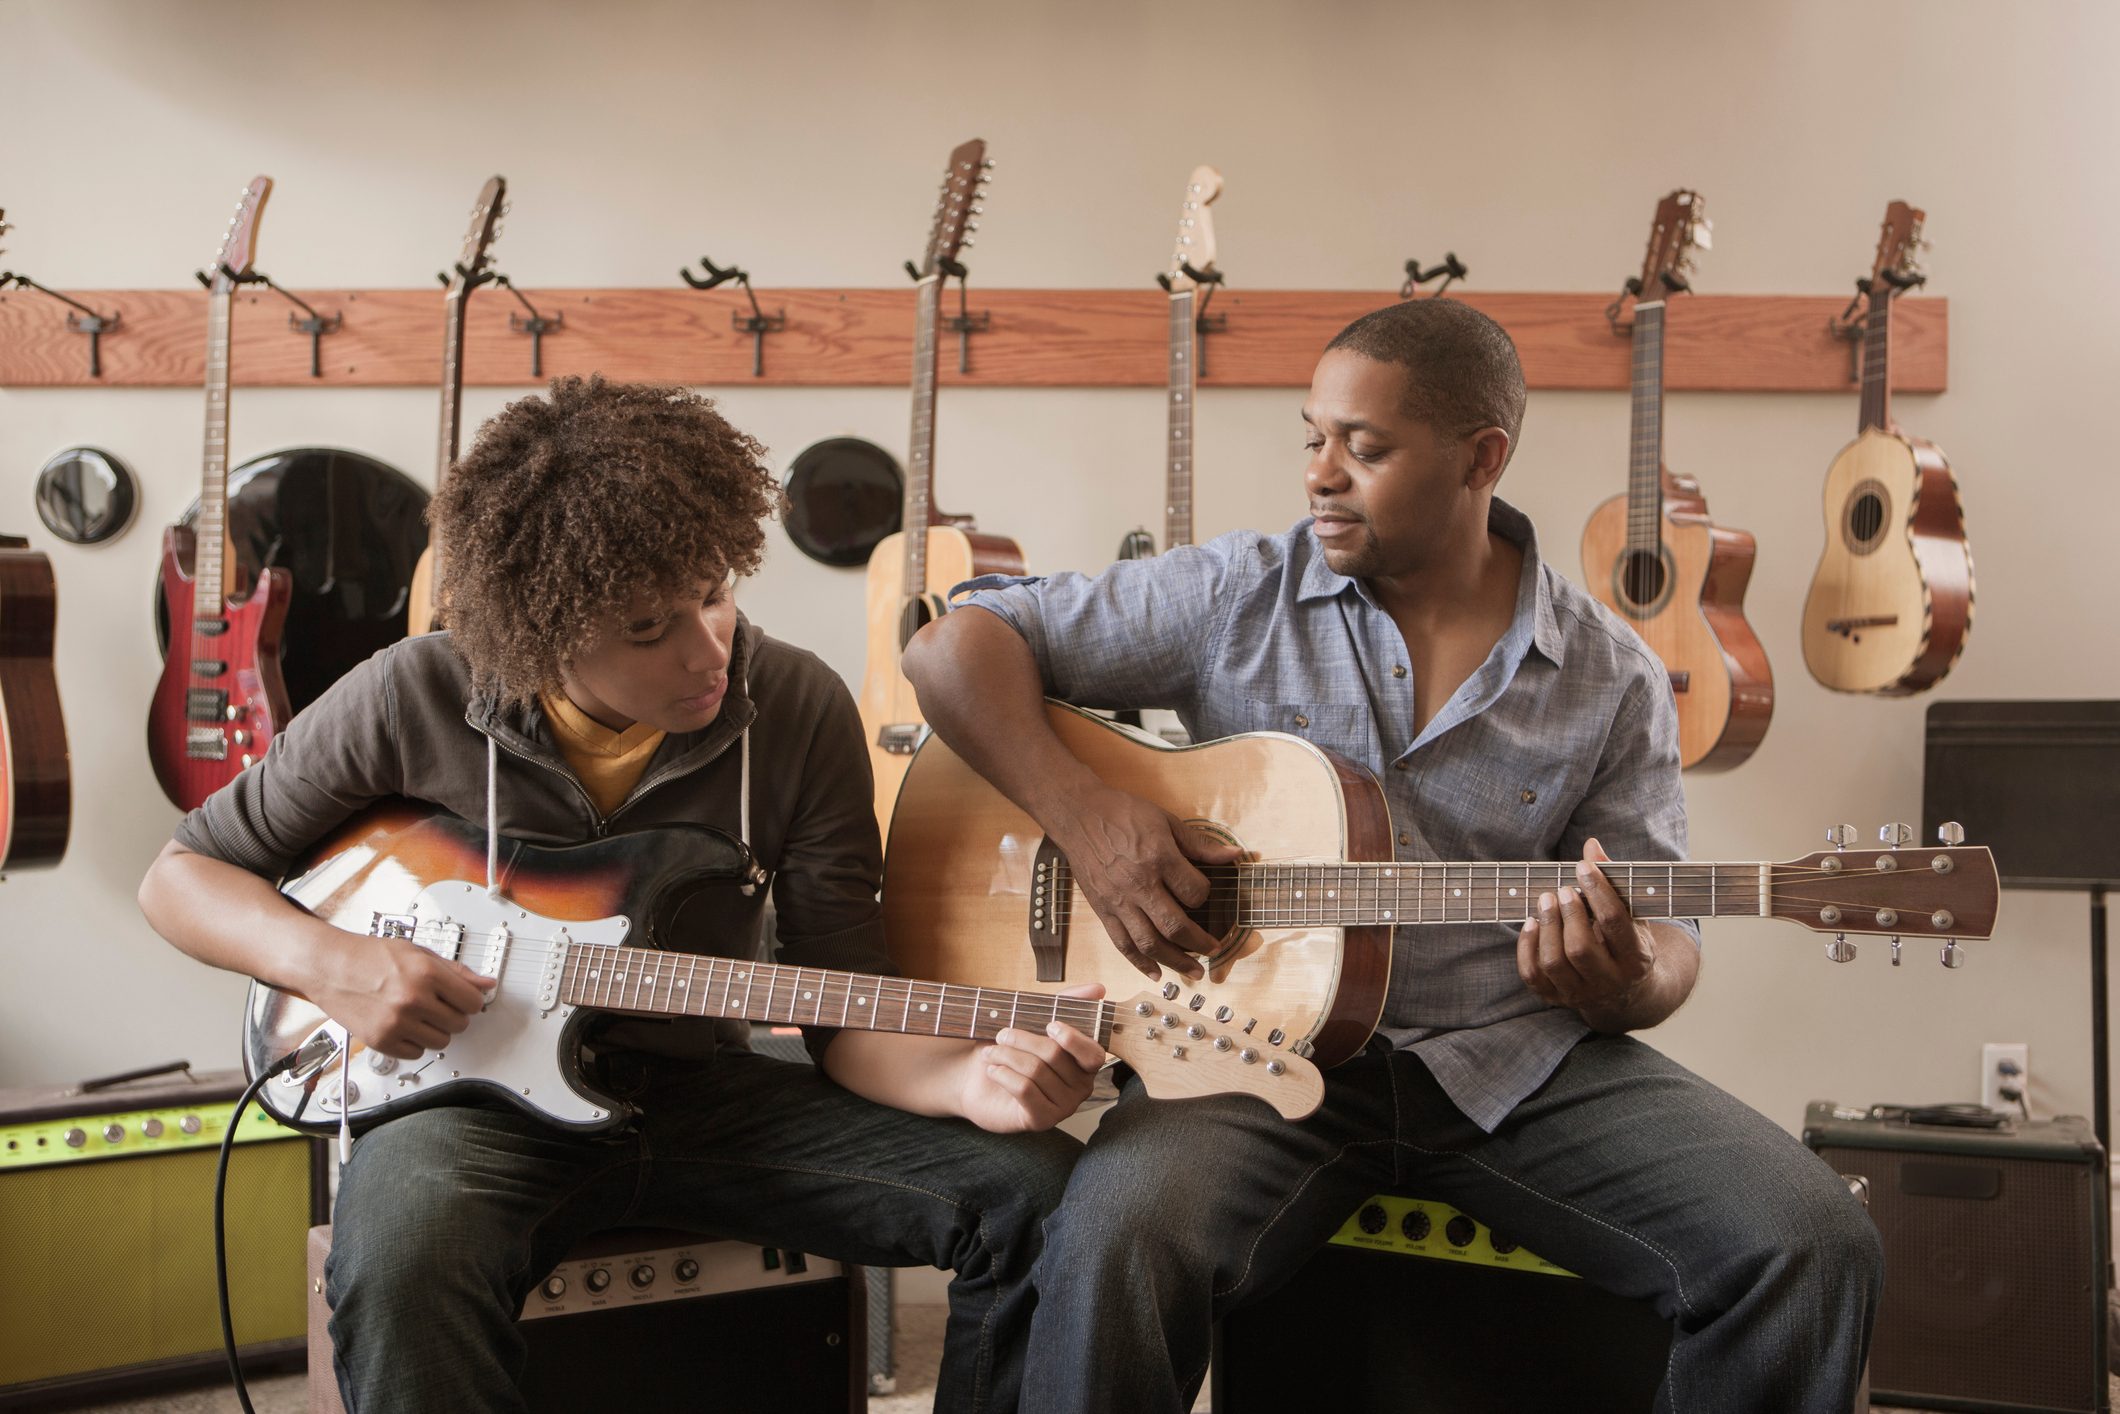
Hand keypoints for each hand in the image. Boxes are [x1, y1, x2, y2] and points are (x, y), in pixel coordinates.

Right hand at [306, 929, 497, 1059]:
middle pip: (460, 1024)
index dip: (471, 1000)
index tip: (464, 999)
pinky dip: (414, 1043)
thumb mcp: (418, 953)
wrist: (329, 967)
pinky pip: (416, 1053)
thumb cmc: (370, 956)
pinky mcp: (381, 1040)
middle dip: (453, 1015)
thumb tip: (485, 983)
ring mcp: (397, 1023)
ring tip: (419, 1014)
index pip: (473, 1002)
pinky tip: (404, 1025)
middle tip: (438, 1004)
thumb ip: (455, 971)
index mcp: (427, 973)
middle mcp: (413, 999)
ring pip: (441, 1042)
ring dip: (435, 1031)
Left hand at [957, 983, 1108, 1132]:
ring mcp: (1063, 1107)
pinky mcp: (1042, 1120)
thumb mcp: (1038, 1018)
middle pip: (1054, 1056)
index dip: (1072, 1039)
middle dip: (1022, 1039)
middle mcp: (1081, 1087)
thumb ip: (1068, 1002)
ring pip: (1035, 1071)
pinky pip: (1024, 1090)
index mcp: (1085, 1063)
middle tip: (1001, 1034)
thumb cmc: (1013, 1049)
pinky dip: (1003, 1074)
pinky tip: (993, 1070)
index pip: (1092, 1053)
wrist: (979, 1080)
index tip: (1049, 1024)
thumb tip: (1098, 989)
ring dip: (1006, 1055)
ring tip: (991, 1052)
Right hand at [1057, 784, 1245, 980]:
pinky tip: (1156, 973)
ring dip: (1175, 962)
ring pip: (1149, 943)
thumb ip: (1200, 845)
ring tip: (1193, 972)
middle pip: (1174, 926)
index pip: (1194, 892)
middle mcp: (1139, 884)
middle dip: (1199, 943)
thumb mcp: (1166, 821)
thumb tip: (1234, 856)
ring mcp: (1118, 901)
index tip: (1204, 895)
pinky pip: (1122, 944)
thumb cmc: (1123, 813)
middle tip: (1214, 950)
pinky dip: (1140, 963)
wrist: (1079, 815)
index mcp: (1158, 858)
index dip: (1206, 896)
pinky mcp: (1102, 910)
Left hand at [1515, 838, 1658, 1030]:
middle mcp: (1610, 982)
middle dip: (1568, 914)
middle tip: (1562, 890)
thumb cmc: (1628, 944)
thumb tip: (1591, 846)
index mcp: (1636, 960)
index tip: (1582, 867)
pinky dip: (1527, 947)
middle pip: (1580, 948)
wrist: (1627, 996)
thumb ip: (1614, 882)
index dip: (1597, 891)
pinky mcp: (1556, 998)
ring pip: (1554, 963)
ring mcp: (1581, 994)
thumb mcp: (1633, 916)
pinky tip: (1531, 923)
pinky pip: (1533, 975)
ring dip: (1546, 927)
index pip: (1615, 924)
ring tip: (1545, 900)